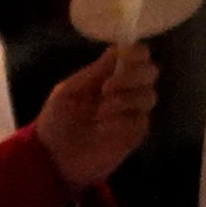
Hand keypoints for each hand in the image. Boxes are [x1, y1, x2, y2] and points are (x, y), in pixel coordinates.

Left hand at [31, 38, 157, 189]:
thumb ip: (94, 71)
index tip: (130, 54)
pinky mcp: (135, 134)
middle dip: (134, 75)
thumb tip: (118, 49)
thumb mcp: (69, 91)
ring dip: (126, 99)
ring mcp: (132, 113)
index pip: (135, 57)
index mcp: (109, 76)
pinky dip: (123, 119)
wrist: (54, 158)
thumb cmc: (57, 121)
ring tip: (101, 111)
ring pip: (149, 95)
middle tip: (109, 86)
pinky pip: (141, 119)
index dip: (138, 53)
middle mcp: (126, 91)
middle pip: (151, 72)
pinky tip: (104, 126)